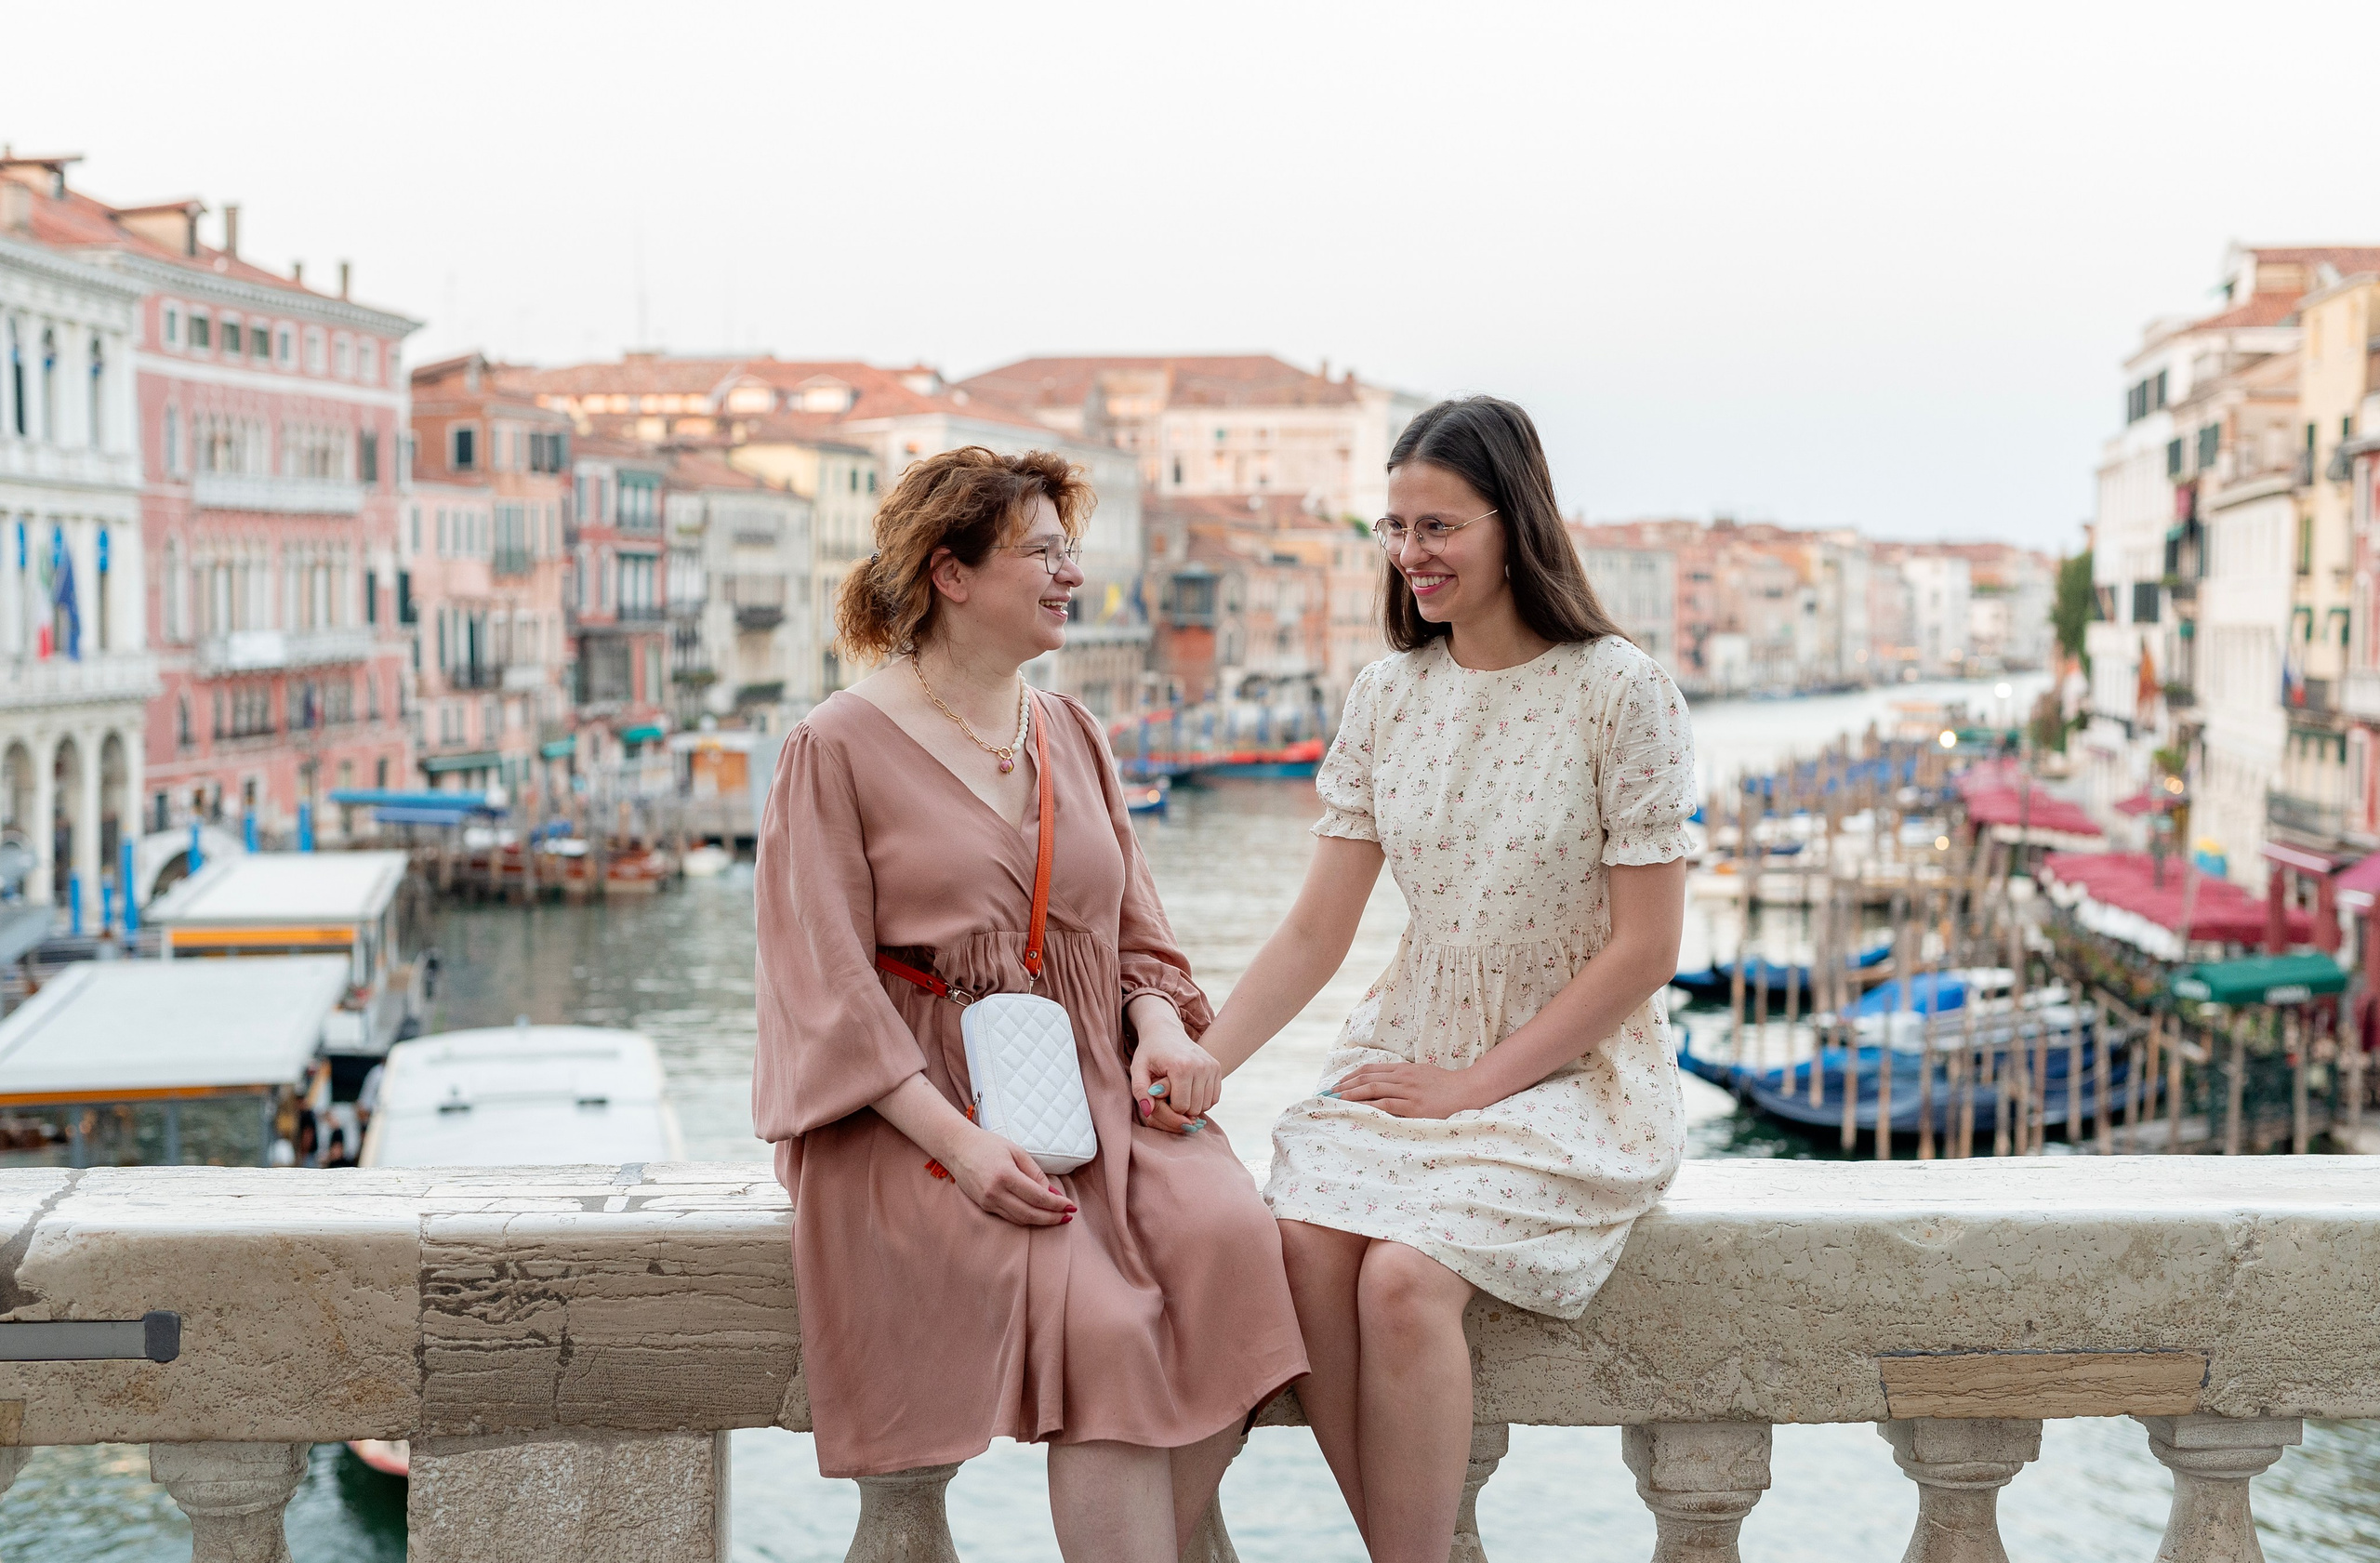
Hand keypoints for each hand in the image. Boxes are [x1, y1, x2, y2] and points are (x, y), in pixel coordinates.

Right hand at [945, 1128, 1075, 1226]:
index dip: (1056, 1204)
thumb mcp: (1016, 1151)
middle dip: (1052, 1218)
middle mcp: (995, 1192)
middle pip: (1030, 1214)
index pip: (1038, 1197)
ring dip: (1040, 1221)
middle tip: (1067, 1216)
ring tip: (1057, 1218)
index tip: (1070, 1206)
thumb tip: (1052, 1193)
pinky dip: (1026, 1218)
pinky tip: (1037, 1215)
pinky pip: (1009, 1217)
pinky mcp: (983, 1206)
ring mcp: (987, 1202)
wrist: (957, 1147)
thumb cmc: (987, 1145)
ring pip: (1020, 1219)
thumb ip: (1035, 1173)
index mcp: (1005, 1175)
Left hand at [1129, 1002, 1219, 1132]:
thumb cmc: (1149, 1052)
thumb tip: (1148, 1112)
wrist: (1164, 1031)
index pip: (1180, 1107)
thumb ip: (1140, 1091)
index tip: (1160, 1095)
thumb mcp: (1137, 1069)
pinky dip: (1201, 1100)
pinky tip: (1189, 1090)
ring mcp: (1211, 1066)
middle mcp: (1201, 1066)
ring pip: (1205, 1105)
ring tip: (1178, 1091)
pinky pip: (1213, 1098)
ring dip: (1191, 1104)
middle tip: (1168, 1093)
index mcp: (1182, 1066)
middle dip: (1180, 1107)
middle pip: (1194, 1108)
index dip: (1168, 1107)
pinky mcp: (1216, 1068)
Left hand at [1332, 1060, 1480, 1119]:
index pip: (1370, 1070)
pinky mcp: (1414, 1107)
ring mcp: (1408, 1091)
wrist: (1468, 1091)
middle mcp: (1403, 1077)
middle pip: (1366, 1078)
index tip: (1336, 1085)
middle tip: (1328, 1095)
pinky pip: (1386, 1105)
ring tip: (1336, 1102)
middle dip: (1344, 1086)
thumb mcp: (1422, 1074)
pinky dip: (1368, 1107)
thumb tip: (1384, 1083)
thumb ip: (1403, 1078)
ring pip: (1372, 1089)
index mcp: (1403, 1069)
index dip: (1350, 1077)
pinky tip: (1357, 1111)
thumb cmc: (1446, 1085)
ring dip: (1351, 1096)